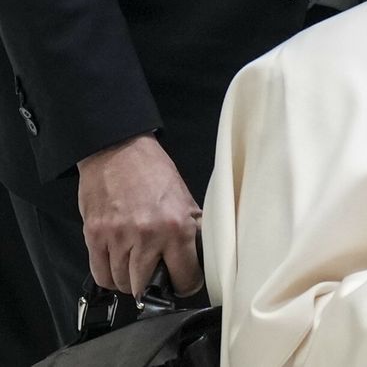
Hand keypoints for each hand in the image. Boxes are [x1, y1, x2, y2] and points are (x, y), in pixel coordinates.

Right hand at [77, 133, 202, 297]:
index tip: (184, 283)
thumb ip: (192, 230)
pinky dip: (110, 277)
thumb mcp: (185, 199)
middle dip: (154, 288)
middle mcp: (147, 236)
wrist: (118, 151)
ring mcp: (117, 237)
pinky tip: (118, 267)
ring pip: (122, 283)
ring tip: (137, 269)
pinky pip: (100, 274)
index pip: (184, 277)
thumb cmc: (154, 173)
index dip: (186, 285)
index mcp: (177, 227)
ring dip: (131, 282)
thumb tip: (200, 257)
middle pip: (146, 287)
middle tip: (158, 278)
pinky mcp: (94, 236)